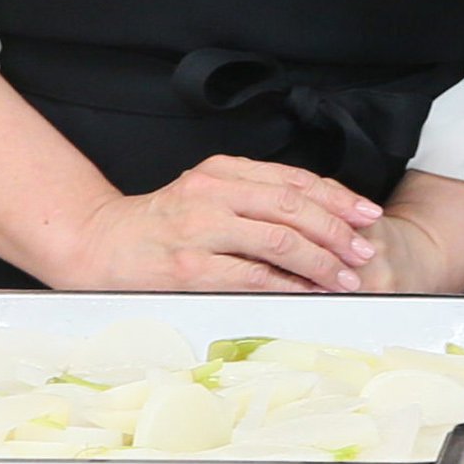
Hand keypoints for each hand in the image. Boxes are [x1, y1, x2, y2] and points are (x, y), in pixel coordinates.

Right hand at [52, 156, 382, 291]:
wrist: (97, 244)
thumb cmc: (158, 226)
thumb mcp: (205, 194)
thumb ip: (252, 198)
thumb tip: (317, 220)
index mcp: (222, 171)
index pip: (294, 179)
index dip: (337, 197)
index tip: (366, 213)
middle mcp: (213, 192)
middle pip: (294, 206)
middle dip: (338, 230)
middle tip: (363, 251)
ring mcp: (201, 230)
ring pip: (280, 240)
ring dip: (320, 261)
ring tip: (344, 277)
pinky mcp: (190, 268)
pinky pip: (252, 276)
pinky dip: (287, 285)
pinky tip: (307, 292)